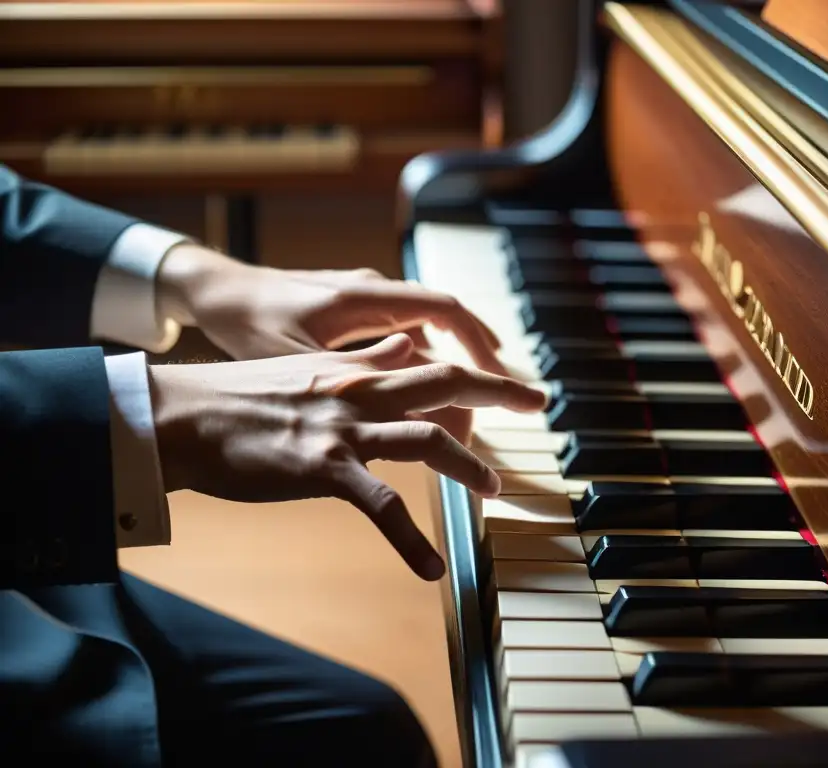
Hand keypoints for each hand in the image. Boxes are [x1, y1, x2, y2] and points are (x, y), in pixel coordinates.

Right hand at [148, 334, 545, 580]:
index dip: (475, 370)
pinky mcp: (321, 468)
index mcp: (355, 371)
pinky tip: (430, 570)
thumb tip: (406, 346)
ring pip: (425, 439)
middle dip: (498, 391)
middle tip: (539, 402)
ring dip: (468, 465)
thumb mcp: (306, 366)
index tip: (507, 380)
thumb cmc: (237, 397)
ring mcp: (342, 429)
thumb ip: (364, 360)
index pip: (430, 362)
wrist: (180, 416)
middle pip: (444, 382)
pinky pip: (380, 508)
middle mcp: (357, 392)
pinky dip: (410, 541)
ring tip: (494, 489)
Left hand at [156, 245, 503, 371]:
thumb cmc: (248, 323)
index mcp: (365, 299)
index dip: (481, 345)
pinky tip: (429, 390)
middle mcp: (374, 292)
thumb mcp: (296, 353)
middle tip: (508, 397)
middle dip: (481, 358)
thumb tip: (413, 371)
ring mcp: (366, 299)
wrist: (215, 292)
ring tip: (475, 403)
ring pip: (428, 328)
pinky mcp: (354, 311)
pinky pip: (406, 331)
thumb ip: (351, 363)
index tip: (506, 378)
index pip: (446, 312)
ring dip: (455, 361)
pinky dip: (427, 359)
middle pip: (447, 320)